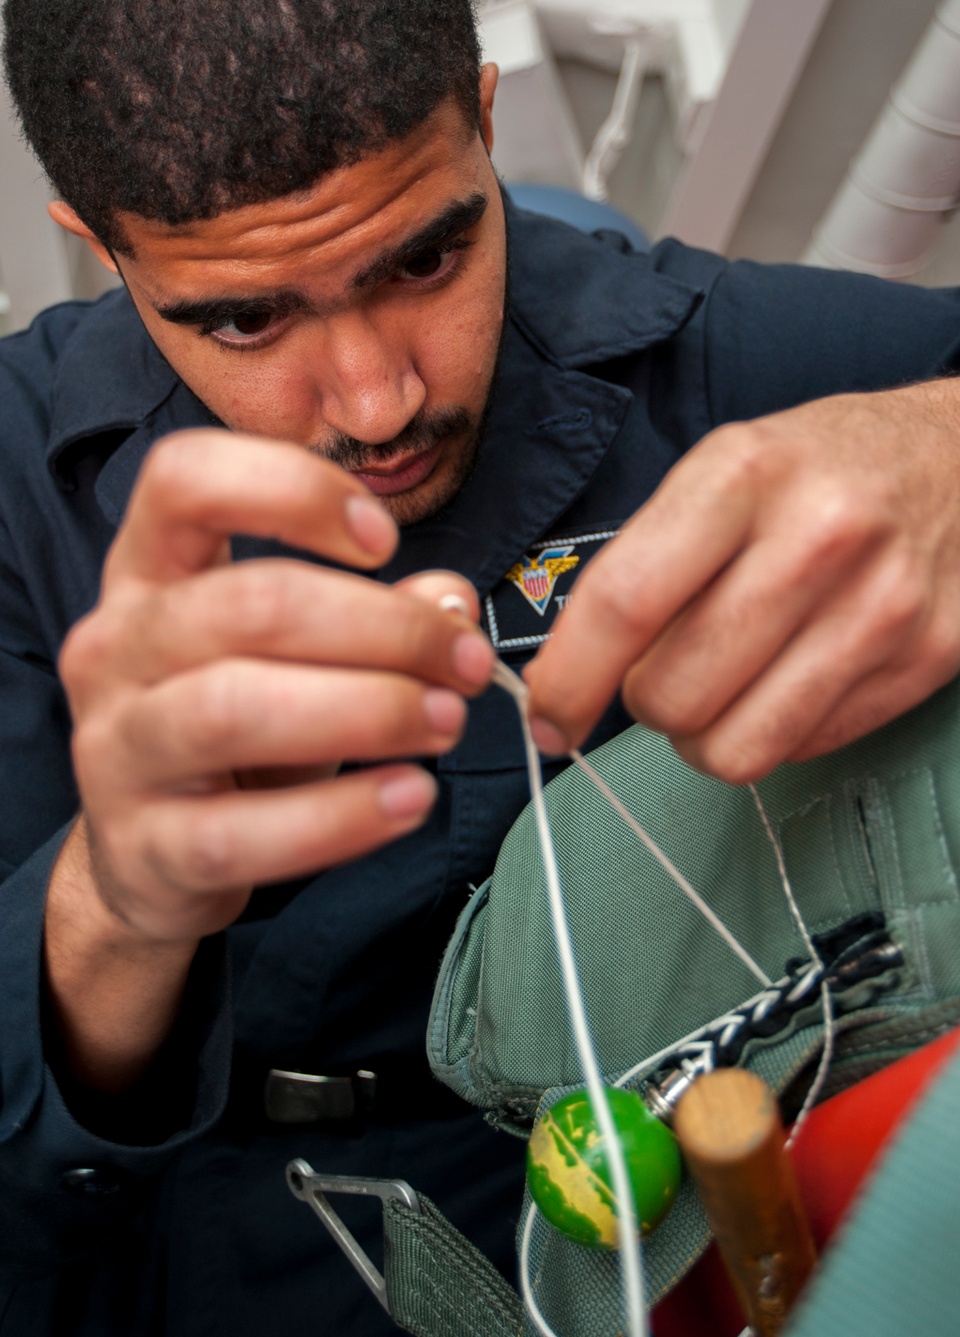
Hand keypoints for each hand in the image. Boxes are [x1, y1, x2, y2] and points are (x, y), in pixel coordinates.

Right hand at [59, 429, 491, 948]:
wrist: (151, 859)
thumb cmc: (236, 734)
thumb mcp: (297, 657)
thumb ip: (378, 617)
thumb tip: (453, 604)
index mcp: (147, 573)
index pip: (184, 477)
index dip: (293, 488)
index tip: (383, 539)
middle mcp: (115, 647)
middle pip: (251, 603)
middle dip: (387, 628)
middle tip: (467, 663)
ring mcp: (116, 750)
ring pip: (235, 710)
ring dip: (370, 710)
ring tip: (446, 721)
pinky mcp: (145, 847)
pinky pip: (243, 831)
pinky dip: (343, 815)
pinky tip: (410, 797)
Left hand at [525, 375, 959, 782]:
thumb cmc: (816, 468)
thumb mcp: (720, 469)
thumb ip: (646, 561)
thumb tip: (569, 676)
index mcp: (744, 473)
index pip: (627, 602)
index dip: (570, 679)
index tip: (548, 716)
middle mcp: (819, 536)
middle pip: (676, 694)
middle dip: (645, 703)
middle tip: (663, 669)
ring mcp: (882, 607)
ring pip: (736, 747)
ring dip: (703, 735)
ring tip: (721, 683)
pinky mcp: (925, 663)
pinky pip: (801, 750)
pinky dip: (772, 730)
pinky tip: (787, 676)